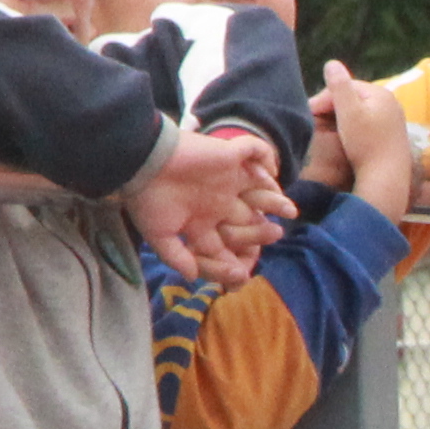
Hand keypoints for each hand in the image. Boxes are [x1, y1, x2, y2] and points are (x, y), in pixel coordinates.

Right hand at [123, 125, 291, 283]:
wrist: (139, 161)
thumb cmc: (145, 197)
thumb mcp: (158, 234)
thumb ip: (177, 256)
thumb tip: (192, 278)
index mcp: (201, 220)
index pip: (226, 243)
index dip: (235, 259)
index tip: (243, 274)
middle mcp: (216, 200)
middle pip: (247, 220)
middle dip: (261, 231)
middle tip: (276, 234)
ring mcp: (224, 178)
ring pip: (258, 189)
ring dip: (274, 200)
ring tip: (290, 210)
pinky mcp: (227, 155)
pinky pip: (254, 151)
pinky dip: (267, 159)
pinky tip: (272, 174)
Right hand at [318, 64, 414, 208]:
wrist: (386, 177)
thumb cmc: (365, 143)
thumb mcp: (348, 112)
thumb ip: (339, 86)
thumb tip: (331, 62)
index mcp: (381, 93)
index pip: (346, 86)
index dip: (325, 97)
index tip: (310, 111)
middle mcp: (392, 103)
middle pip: (354, 98)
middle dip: (333, 107)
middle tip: (314, 120)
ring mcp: (394, 120)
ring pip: (360, 112)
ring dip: (341, 117)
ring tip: (326, 128)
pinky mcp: (392, 136)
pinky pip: (368, 124)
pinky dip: (354, 127)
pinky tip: (345, 138)